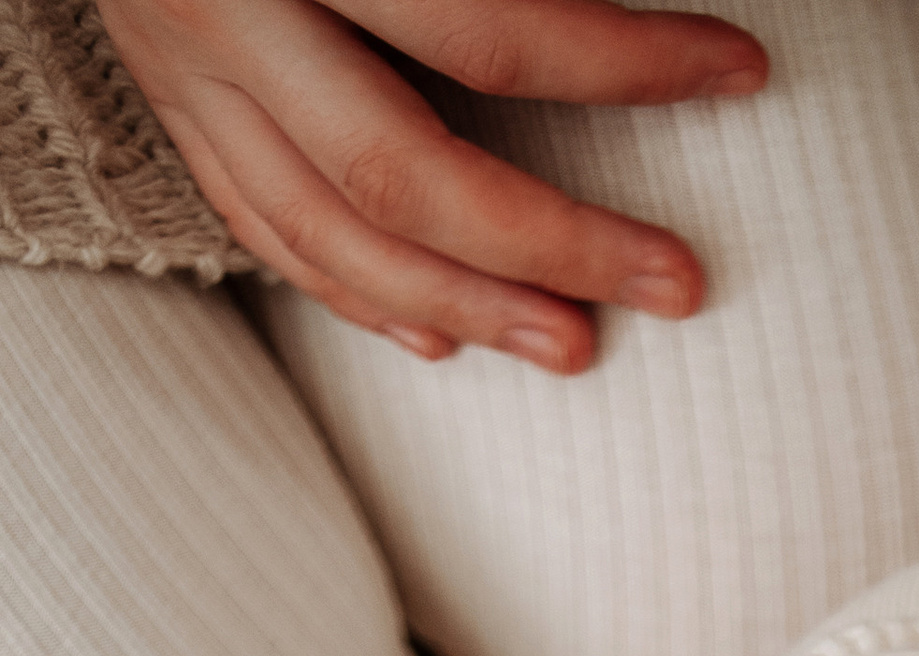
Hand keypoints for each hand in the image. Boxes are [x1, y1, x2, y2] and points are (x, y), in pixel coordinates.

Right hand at [97, 0, 766, 371]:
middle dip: (555, 240)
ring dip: (464, 306)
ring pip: (331, 230)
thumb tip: (605, 5)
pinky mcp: (168, 96)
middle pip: (409, 170)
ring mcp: (185, 62)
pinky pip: (264, 228)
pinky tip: (441, 340)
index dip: (626, 59)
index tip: (737, 71)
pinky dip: (357, 294)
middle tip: (673, 286)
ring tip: (578, 345)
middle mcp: (233, 7)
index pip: (487, 26)